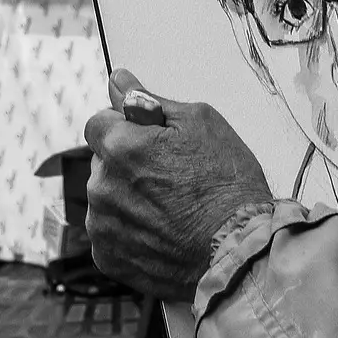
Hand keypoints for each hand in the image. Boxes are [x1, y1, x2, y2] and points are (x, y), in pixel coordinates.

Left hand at [84, 69, 272, 300]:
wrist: (239, 250)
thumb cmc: (227, 184)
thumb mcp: (199, 122)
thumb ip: (150, 100)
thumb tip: (119, 81)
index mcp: (120, 146)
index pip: (99, 123)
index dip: (126, 127)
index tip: (152, 140)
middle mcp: (102, 185)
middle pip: (103, 161)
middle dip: (128, 162)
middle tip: (172, 174)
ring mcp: (102, 225)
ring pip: (106, 197)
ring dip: (127, 196)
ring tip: (172, 206)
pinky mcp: (108, 257)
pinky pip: (110, 231)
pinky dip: (130, 229)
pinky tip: (163, 230)